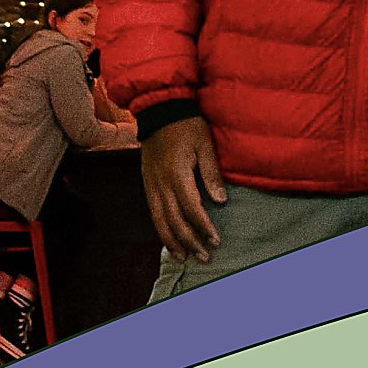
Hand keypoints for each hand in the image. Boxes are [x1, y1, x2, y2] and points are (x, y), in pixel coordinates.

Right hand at [141, 115, 225, 260]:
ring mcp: (151, 185)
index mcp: (177, 175)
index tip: (216, 240)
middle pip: (174, 221)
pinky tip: (168, 240)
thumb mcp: (204, 144)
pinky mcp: (147, 183)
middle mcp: (161, 184)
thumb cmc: (186, 125)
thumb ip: (211, 173)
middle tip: (204, 256)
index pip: (192, 209)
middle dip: (189, 242)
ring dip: (172, 241)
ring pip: (159, 221)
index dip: (203, 227)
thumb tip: (221, 201)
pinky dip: (160, 229)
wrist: (159, 110)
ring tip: (183, 258)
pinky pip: (152, 212)